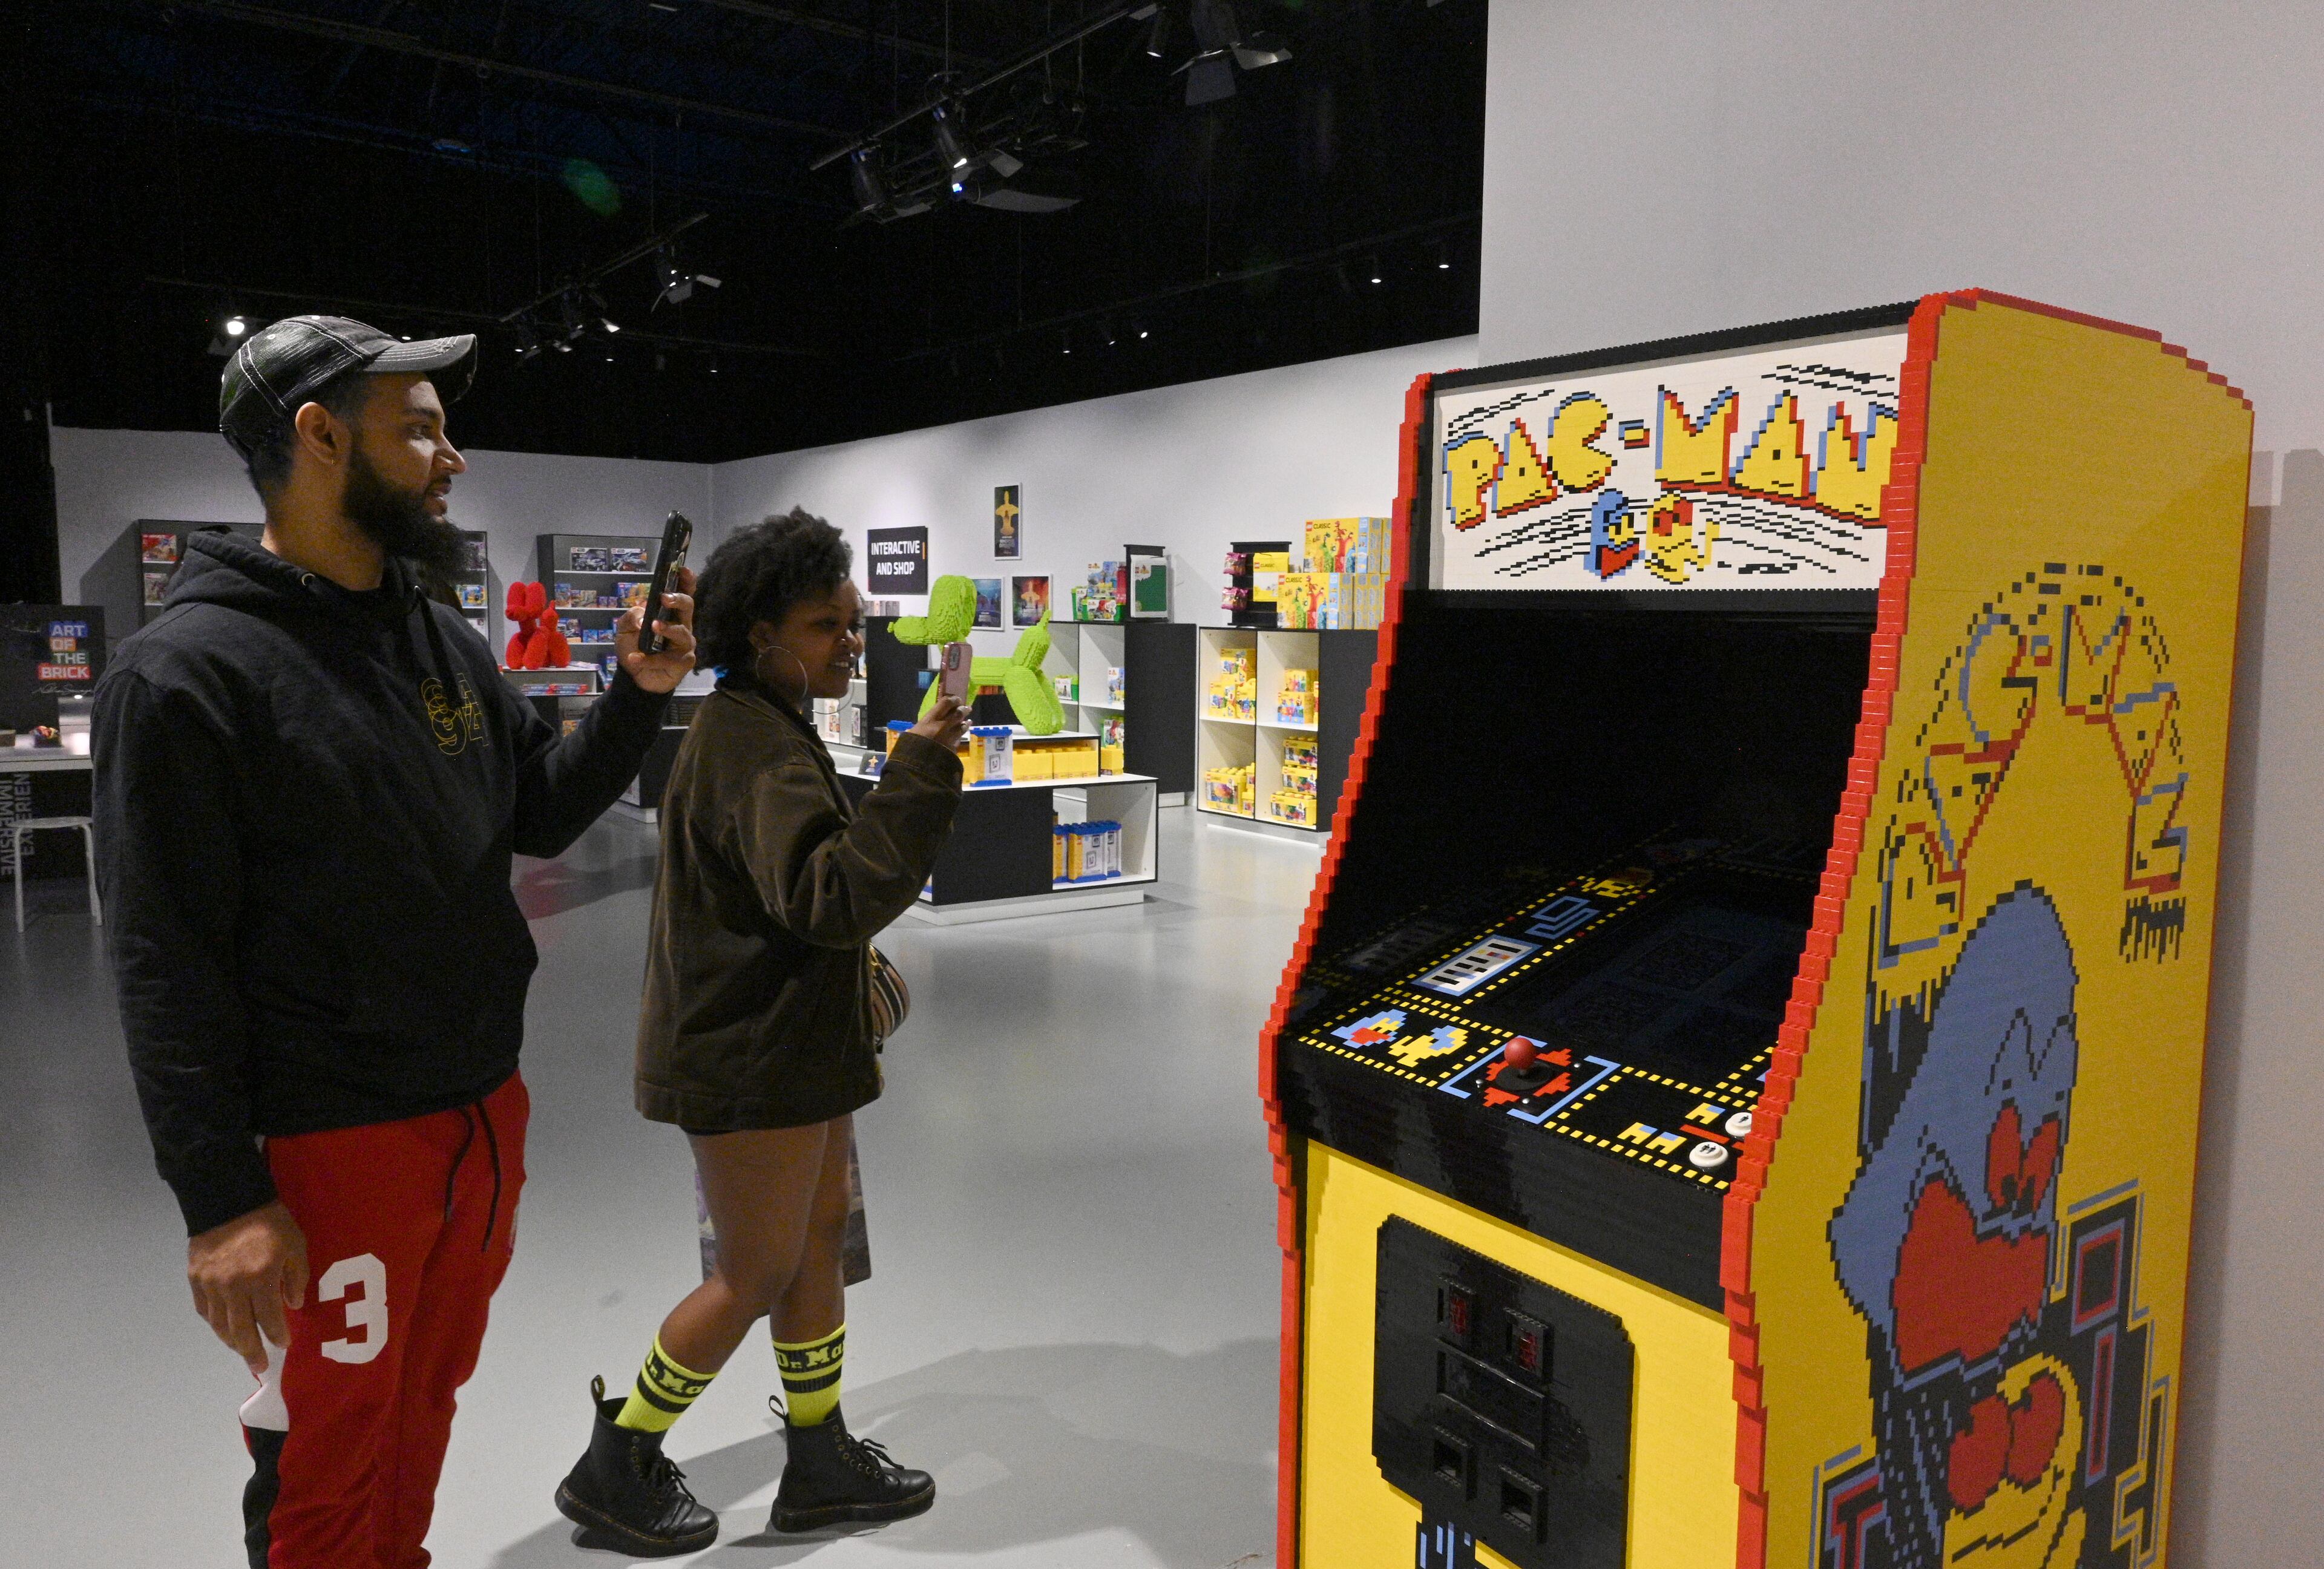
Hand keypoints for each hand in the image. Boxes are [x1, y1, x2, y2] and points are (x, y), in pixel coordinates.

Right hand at [188, 1200, 308, 1375]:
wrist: (228, 1199)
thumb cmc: (269, 1221)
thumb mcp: (295, 1245)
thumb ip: (296, 1277)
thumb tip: (293, 1305)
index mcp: (260, 1278)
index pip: (269, 1318)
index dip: (278, 1335)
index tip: (284, 1346)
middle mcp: (232, 1287)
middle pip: (241, 1329)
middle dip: (252, 1351)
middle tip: (260, 1366)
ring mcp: (210, 1284)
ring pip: (219, 1324)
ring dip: (231, 1341)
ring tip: (242, 1350)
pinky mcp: (195, 1278)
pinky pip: (204, 1309)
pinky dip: (214, 1322)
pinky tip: (223, 1328)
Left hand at [617, 565, 697, 693]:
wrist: (635, 678)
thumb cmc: (634, 648)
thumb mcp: (624, 629)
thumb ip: (630, 617)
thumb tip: (643, 614)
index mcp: (670, 614)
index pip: (683, 593)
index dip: (686, 581)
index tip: (683, 569)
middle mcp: (682, 626)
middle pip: (688, 607)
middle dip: (678, 600)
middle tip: (665, 598)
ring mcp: (685, 644)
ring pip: (682, 633)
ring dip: (667, 628)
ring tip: (653, 627)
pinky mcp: (684, 662)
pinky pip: (668, 659)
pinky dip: (650, 659)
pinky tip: (635, 659)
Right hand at [910, 692, 968, 750]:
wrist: (916, 767)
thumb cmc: (909, 748)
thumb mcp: (912, 732)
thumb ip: (923, 726)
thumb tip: (927, 723)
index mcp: (930, 719)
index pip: (945, 703)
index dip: (953, 699)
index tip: (956, 699)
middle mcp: (942, 726)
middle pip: (957, 714)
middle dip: (963, 709)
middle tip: (966, 708)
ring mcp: (949, 738)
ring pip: (962, 727)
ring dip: (965, 723)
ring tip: (968, 721)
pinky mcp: (952, 749)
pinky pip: (958, 740)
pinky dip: (960, 737)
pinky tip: (961, 736)